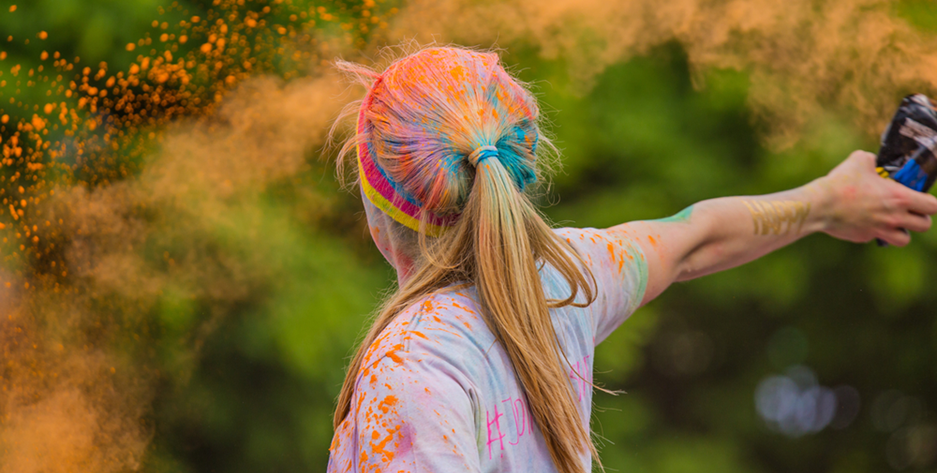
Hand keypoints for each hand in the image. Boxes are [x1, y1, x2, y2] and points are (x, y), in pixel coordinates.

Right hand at [814, 150, 936, 245]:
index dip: (929, 202)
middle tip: (908, 210)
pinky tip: (862, 221)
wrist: (820, 205)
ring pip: (904, 239)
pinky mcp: (863, 237)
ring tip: (891, 222)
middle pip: (924, 225)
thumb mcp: (860, 160)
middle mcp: (894, 217)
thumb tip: (874, 162)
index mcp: (899, 198)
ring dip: (901, 231)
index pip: (932, 206)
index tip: (919, 196)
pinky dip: (874, 232)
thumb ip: (873, 160)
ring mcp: (879, 230)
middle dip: (919, 218)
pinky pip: (876, 238)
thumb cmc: (842, 182)